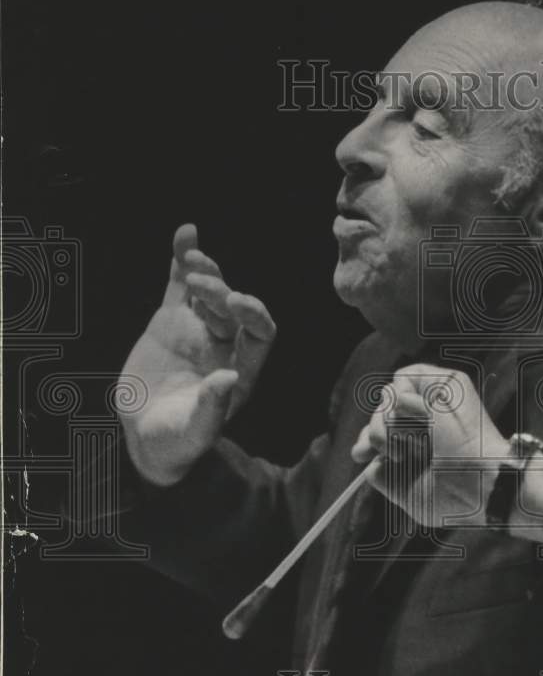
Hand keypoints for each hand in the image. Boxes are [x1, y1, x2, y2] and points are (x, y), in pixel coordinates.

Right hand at [117, 223, 275, 484]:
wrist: (148, 436)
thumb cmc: (178, 442)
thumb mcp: (194, 433)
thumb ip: (212, 409)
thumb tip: (228, 378)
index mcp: (242, 368)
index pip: (261, 333)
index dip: (254, 314)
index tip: (236, 302)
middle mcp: (226, 344)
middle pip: (232, 307)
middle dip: (220, 292)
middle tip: (201, 285)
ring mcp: (198, 329)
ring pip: (209, 292)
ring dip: (205, 272)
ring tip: (193, 258)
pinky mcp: (171, 321)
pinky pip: (180, 286)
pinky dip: (182, 261)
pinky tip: (185, 233)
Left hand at [351, 363, 508, 527]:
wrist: (482, 486)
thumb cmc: (456, 495)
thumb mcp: (409, 494)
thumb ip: (384, 477)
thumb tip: (369, 464)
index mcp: (427, 440)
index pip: (387, 427)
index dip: (369, 437)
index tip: (360, 454)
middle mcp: (431, 418)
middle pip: (383, 410)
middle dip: (373, 432)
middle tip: (385, 453)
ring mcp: (438, 400)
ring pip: (388, 396)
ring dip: (386, 424)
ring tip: (405, 448)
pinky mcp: (447, 382)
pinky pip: (402, 382)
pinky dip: (401, 406)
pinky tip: (420, 428)